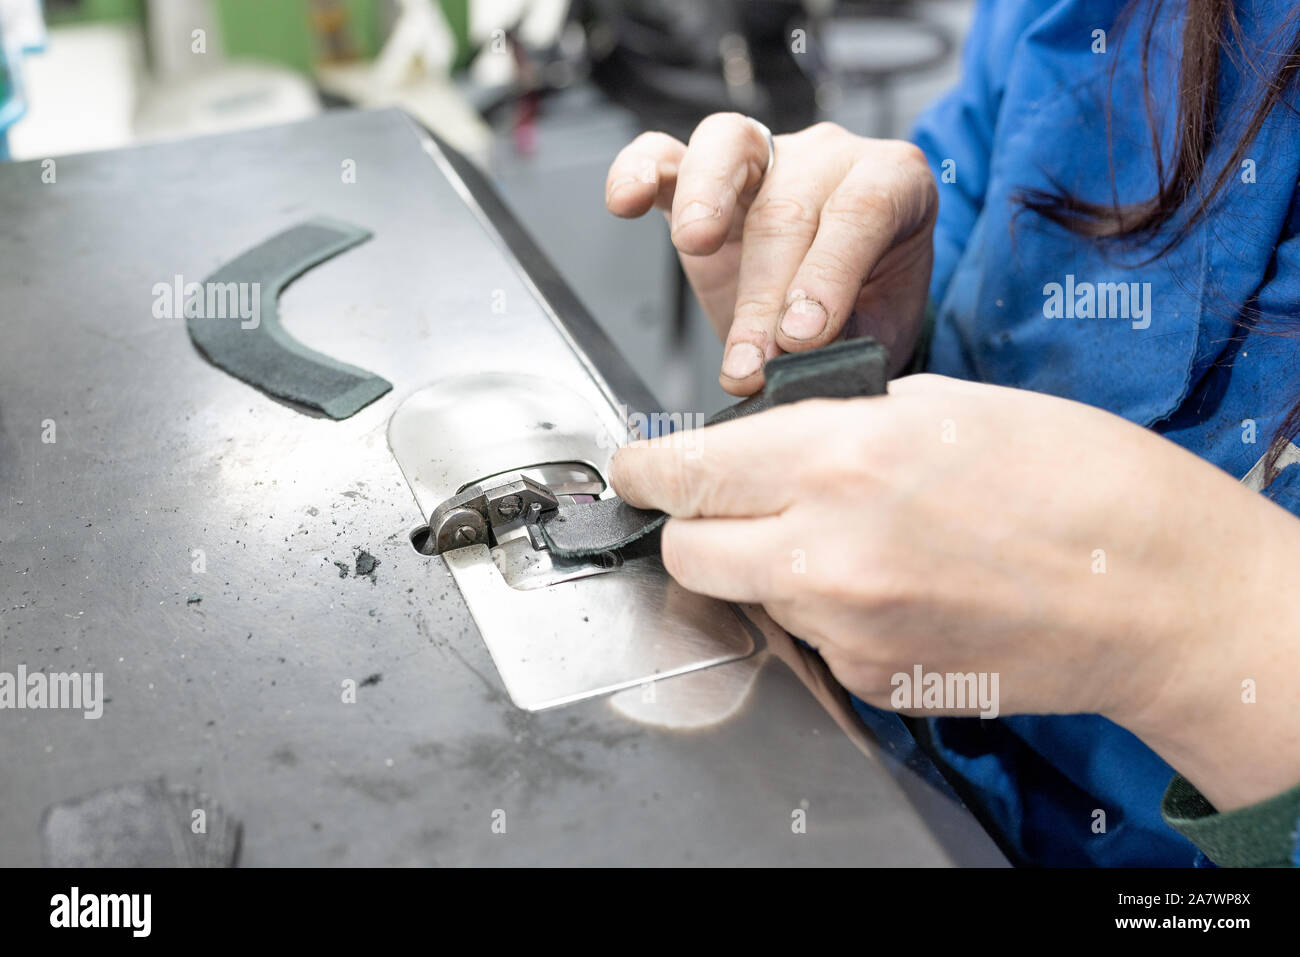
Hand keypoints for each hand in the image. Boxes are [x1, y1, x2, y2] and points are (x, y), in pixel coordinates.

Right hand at [604, 115, 936, 393]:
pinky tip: (626, 200)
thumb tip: (800, 366)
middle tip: (753, 360)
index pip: (862, 212)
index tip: (803, 338)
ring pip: (729, 148)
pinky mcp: (699, 176)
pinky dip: (639, 170)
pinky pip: (664, 154)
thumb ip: (848, 338)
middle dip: (764, 292)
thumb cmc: (866, 306)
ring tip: (695, 244)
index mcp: (892, 181)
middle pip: (790, 205)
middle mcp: (827, 156)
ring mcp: (763, 156)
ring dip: (707, 198)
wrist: (838, 307)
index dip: (828, 275)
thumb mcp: (879, 328)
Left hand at [611, 374, 1299, 810]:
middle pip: (687, 551)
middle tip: (732, 502)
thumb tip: (758, 441)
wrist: (1152, 587)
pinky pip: (809, 637)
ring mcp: (846, 626)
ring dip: (768, 565)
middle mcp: (826, 550)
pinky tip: (892, 582)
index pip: (683, 471)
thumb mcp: (935, 403)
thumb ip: (828, 424)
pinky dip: (825, 609)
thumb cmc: (1069, 477)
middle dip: (695, 524)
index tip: (635, 469)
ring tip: (850, 536)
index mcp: (837, 458)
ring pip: (748, 595)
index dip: (645, 469)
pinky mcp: (871, 678)